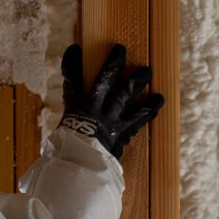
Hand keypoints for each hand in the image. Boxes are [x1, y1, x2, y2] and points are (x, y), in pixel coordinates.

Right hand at [60, 43, 162, 158]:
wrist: (78, 169)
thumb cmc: (65, 158)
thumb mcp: (59, 141)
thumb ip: (66, 134)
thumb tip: (63, 141)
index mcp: (73, 110)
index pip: (71, 81)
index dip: (72, 63)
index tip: (75, 48)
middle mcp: (92, 110)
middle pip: (103, 82)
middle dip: (112, 64)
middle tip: (121, 49)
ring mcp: (109, 120)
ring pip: (124, 96)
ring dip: (136, 83)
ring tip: (147, 71)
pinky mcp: (121, 133)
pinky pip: (138, 118)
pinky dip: (149, 109)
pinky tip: (159, 100)